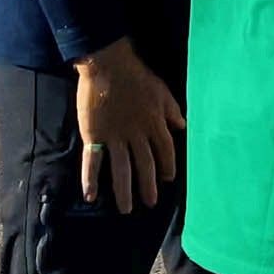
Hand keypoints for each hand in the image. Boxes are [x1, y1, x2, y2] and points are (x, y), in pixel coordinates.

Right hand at [74, 37, 185, 213]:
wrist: (108, 66)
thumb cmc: (137, 76)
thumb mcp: (162, 91)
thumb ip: (172, 111)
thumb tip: (182, 127)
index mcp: (155, 123)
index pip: (165, 150)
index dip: (167, 165)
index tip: (168, 179)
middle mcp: (137, 134)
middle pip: (145, 164)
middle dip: (148, 185)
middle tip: (150, 203)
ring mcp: (115, 137)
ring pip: (121, 169)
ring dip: (124, 190)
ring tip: (127, 208)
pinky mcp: (95, 135)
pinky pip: (93, 161)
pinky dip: (91, 179)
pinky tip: (91, 196)